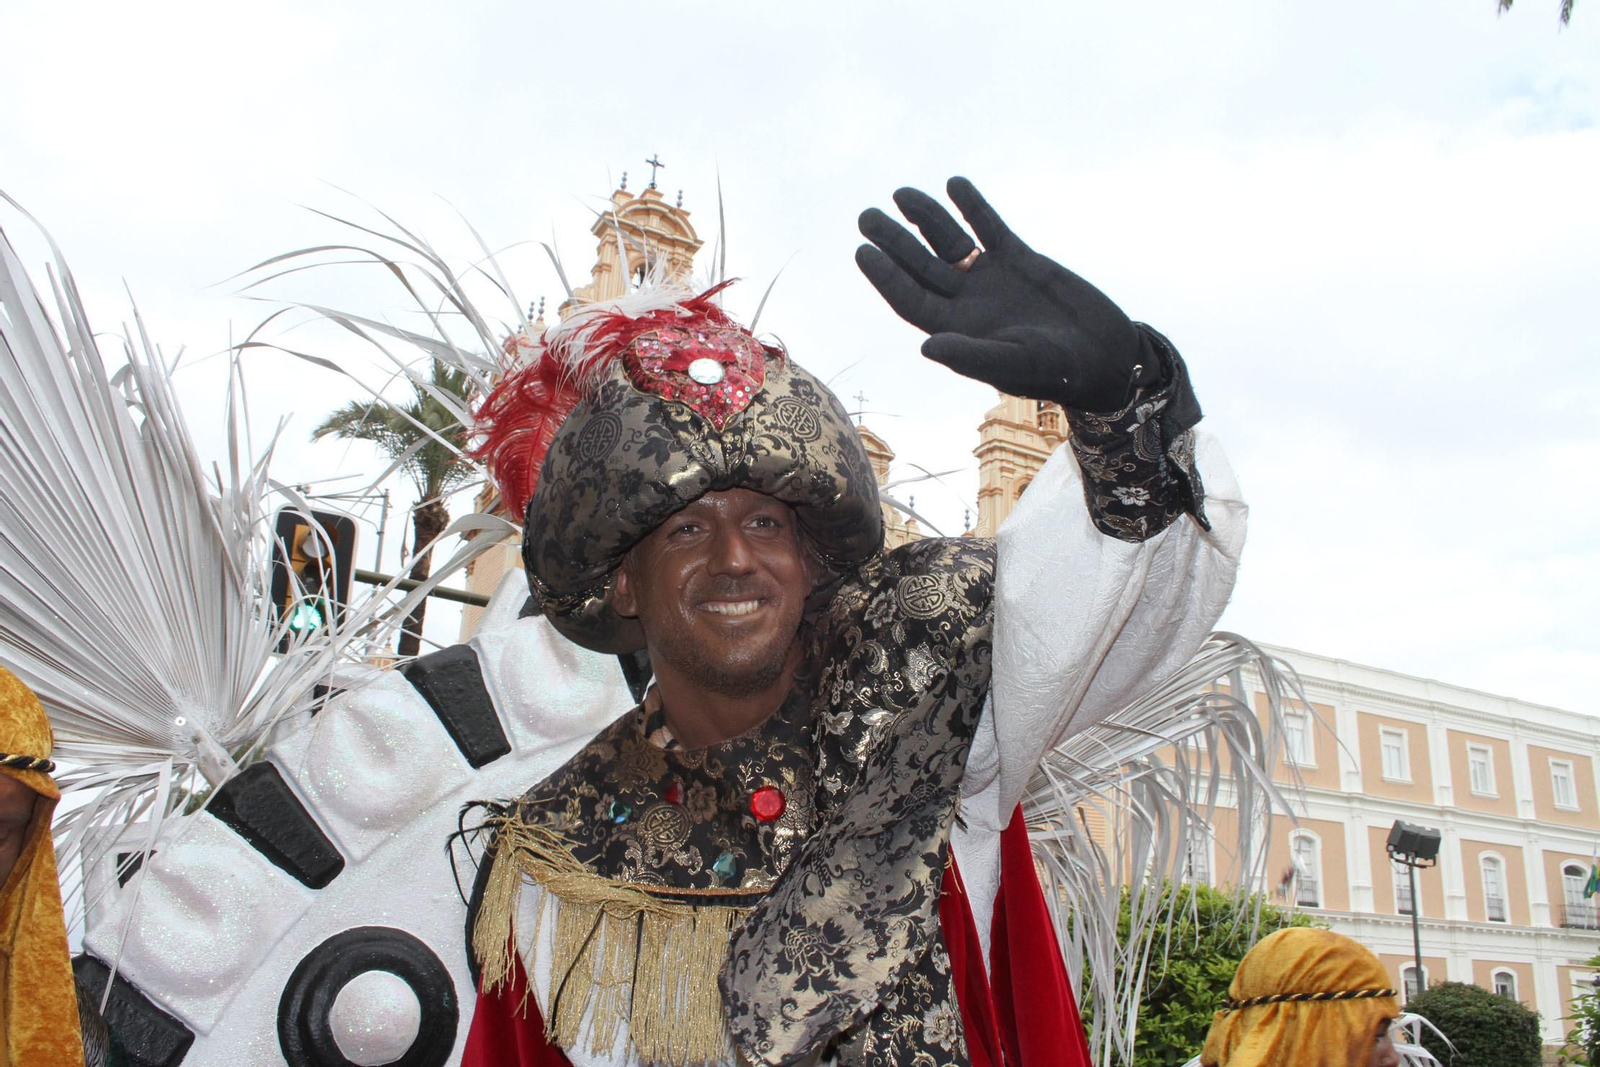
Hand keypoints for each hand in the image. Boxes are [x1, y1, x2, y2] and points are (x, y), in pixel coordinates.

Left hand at [855, 177, 1158, 411]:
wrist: (1104, 356)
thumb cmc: (1057, 371)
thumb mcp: (1013, 364)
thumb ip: (971, 355)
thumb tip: (926, 347)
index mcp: (958, 329)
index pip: (910, 299)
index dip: (886, 276)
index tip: (864, 251)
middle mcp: (968, 302)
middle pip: (921, 266)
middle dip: (894, 241)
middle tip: (866, 216)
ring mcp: (992, 279)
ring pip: (950, 242)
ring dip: (926, 217)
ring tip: (901, 193)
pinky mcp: (1021, 260)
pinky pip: (990, 228)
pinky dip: (974, 208)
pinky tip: (955, 185)